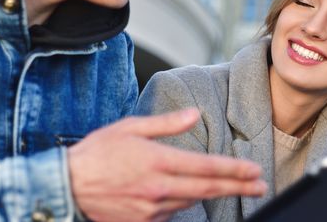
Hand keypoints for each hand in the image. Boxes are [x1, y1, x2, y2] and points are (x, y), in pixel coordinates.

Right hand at [68, 108, 266, 221]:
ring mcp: (151, 209)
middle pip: (208, 189)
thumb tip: (194, 114)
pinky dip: (183, 203)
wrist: (66, 186)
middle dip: (238, 187)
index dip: (234, 170)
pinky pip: (171, 213)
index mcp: (159, 161)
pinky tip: (187, 195)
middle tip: (260, 185)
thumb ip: (167, 124)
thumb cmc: (99, 152)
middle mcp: (159, 188)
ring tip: (231, 186)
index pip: (206, 168)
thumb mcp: (132, 128)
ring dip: (211, 194)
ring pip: (191, 202)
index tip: (254, 171)